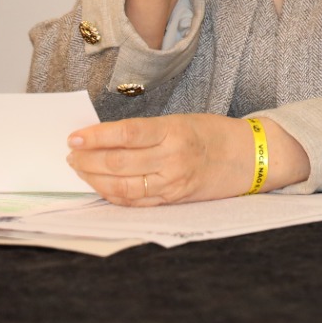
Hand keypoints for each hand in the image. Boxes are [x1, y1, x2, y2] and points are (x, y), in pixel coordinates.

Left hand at [65, 113, 307, 205]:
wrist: (250, 157)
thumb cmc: (214, 134)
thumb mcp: (182, 121)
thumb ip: (147, 131)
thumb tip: (105, 137)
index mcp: (175, 131)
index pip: (126, 134)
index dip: (95, 137)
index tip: (74, 136)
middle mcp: (173, 159)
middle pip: (118, 163)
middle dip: (87, 159)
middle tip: (71, 153)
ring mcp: (172, 183)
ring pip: (121, 186)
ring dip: (94, 178)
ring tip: (80, 169)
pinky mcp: (172, 200)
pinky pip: (134, 201)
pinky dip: (112, 194)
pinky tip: (100, 185)